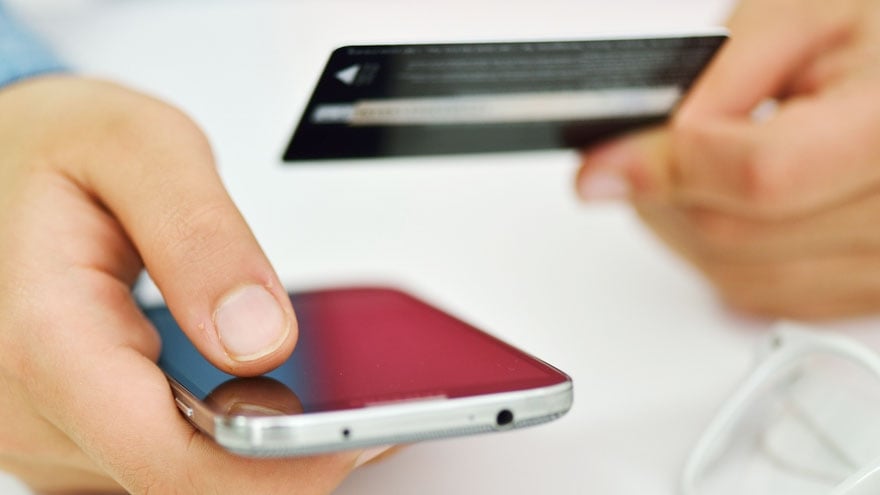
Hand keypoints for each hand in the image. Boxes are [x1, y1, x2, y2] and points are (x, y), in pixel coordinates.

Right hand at [0, 76, 379, 493]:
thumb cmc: (49, 146)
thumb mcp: (135, 149)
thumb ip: (201, 238)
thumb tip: (259, 338)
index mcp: (48, 340)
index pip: (171, 463)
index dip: (275, 469)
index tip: (351, 436)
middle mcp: (33, 411)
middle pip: (182, 485)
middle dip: (279, 457)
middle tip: (351, 404)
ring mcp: (46, 433)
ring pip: (174, 482)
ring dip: (250, 454)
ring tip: (311, 395)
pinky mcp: (66, 436)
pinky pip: (158, 464)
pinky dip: (219, 446)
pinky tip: (257, 404)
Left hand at [576, 0, 879, 318]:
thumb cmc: (878, 35)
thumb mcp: (801, 15)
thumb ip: (718, 78)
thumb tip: (635, 155)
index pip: (764, 174)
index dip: (669, 168)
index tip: (602, 165)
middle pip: (734, 233)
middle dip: (662, 192)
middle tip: (632, 155)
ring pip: (736, 275)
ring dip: (682, 228)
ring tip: (680, 171)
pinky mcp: (866, 291)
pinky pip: (762, 295)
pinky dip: (720, 255)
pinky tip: (720, 206)